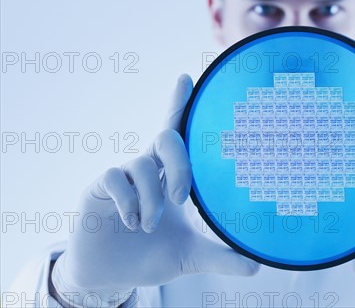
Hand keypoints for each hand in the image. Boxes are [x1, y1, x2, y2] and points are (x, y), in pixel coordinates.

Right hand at [52, 75, 258, 306]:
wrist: (112, 276)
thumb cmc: (152, 254)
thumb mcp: (190, 256)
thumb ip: (220, 257)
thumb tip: (256, 266)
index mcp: (170, 175)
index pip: (177, 132)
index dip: (179, 103)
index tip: (186, 79)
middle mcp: (148, 167)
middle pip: (166, 137)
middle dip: (180, 163)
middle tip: (182, 198)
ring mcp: (122, 176)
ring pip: (142, 164)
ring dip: (151, 198)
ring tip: (150, 226)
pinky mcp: (98, 188)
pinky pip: (114, 179)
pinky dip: (128, 202)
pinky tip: (130, 222)